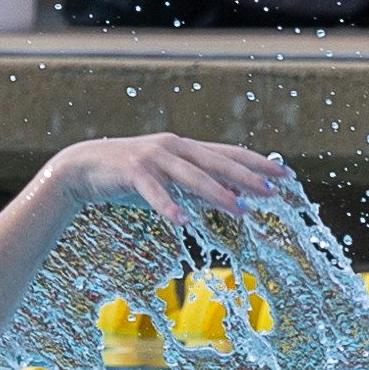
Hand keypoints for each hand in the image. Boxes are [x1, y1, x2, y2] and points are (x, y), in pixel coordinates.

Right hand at [53, 133, 287, 225]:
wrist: (82, 167)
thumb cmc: (129, 176)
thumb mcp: (168, 180)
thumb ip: (195, 186)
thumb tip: (230, 199)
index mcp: (185, 148)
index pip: (229, 154)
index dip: (258, 164)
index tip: (286, 175)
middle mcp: (174, 147)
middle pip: (217, 162)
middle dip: (248, 177)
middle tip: (274, 191)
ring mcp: (153, 157)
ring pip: (192, 176)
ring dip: (217, 193)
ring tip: (241, 209)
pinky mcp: (132, 171)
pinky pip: (154, 192)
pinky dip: (168, 206)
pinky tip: (183, 221)